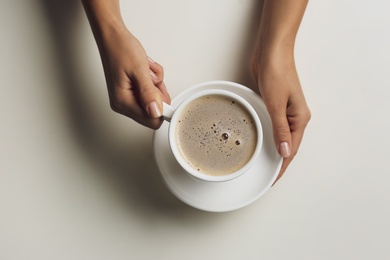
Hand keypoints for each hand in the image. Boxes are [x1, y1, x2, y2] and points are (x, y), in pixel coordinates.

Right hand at [97, 26, 169, 128]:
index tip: (162, 91)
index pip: (151, 120)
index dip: (163, 108)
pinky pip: (150, 91)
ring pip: (154, 100)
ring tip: (145, 71)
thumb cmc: (120, 49)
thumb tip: (156, 112)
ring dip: (155, 84)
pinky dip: (152, 80)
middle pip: (154, 111)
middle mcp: (123, 103)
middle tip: (151, 77)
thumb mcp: (139, 70)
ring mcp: (127, 98)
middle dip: (158, 93)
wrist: (112, 36)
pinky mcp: (131, 91)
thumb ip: (148, 93)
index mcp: (123, 102)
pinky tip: (144, 70)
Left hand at [252, 52, 310, 182]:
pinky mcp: (275, 104)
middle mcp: (294, 117)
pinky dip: (268, 137)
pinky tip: (261, 141)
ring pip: (280, 137)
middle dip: (279, 162)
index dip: (282, 167)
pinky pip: (273, 126)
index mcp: (299, 119)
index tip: (273, 180)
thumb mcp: (277, 105)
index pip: (291, 150)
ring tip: (263, 164)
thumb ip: (280, 129)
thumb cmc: (277, 73)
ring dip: (273, 150)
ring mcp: (285, 111)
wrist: (271, 53)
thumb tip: (285, 151)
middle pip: (288, 146)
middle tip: (266, 177)